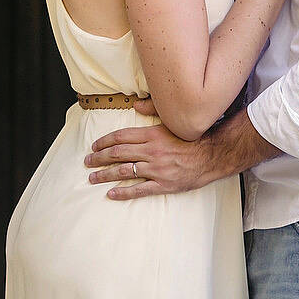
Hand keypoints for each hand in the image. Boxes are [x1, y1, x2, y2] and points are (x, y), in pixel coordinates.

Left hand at [84, 98, 211, 199]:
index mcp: (151, 134)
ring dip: (105, 175)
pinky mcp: (163, 184)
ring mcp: (156, 169)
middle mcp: (151, 151)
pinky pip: (138, 190)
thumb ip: (152, 109)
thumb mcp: (171, 120)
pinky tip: (111, 194)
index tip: (94, 146)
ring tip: (92, 177)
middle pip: (118, 153)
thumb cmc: (191, 138)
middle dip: (99, 158)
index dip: (104, 142)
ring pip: (124, 171)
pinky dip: (123, 192)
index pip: (120, 137)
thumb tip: (135, 104)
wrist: (211, 156)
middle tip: (87, 161)